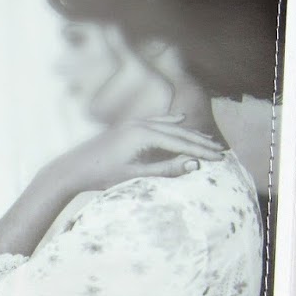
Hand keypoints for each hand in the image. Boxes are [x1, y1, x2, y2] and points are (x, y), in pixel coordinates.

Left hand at [45, 116, 225, 198]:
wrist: (72, 168)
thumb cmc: (102, 175)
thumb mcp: (136, 175)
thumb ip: (166, 170)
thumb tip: (194, 165)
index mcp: (144, 135)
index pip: (181, 143)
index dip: (202, 151)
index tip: (221, 159)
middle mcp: (141, 124)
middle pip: (178, 132)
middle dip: (201, 142)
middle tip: (223, 151)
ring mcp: (134, 123)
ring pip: (169, 127)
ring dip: (190, 134)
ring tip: (209, 140)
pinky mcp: (128, 127)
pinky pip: (157, 122)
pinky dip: (172, 123)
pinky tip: (181, 119)